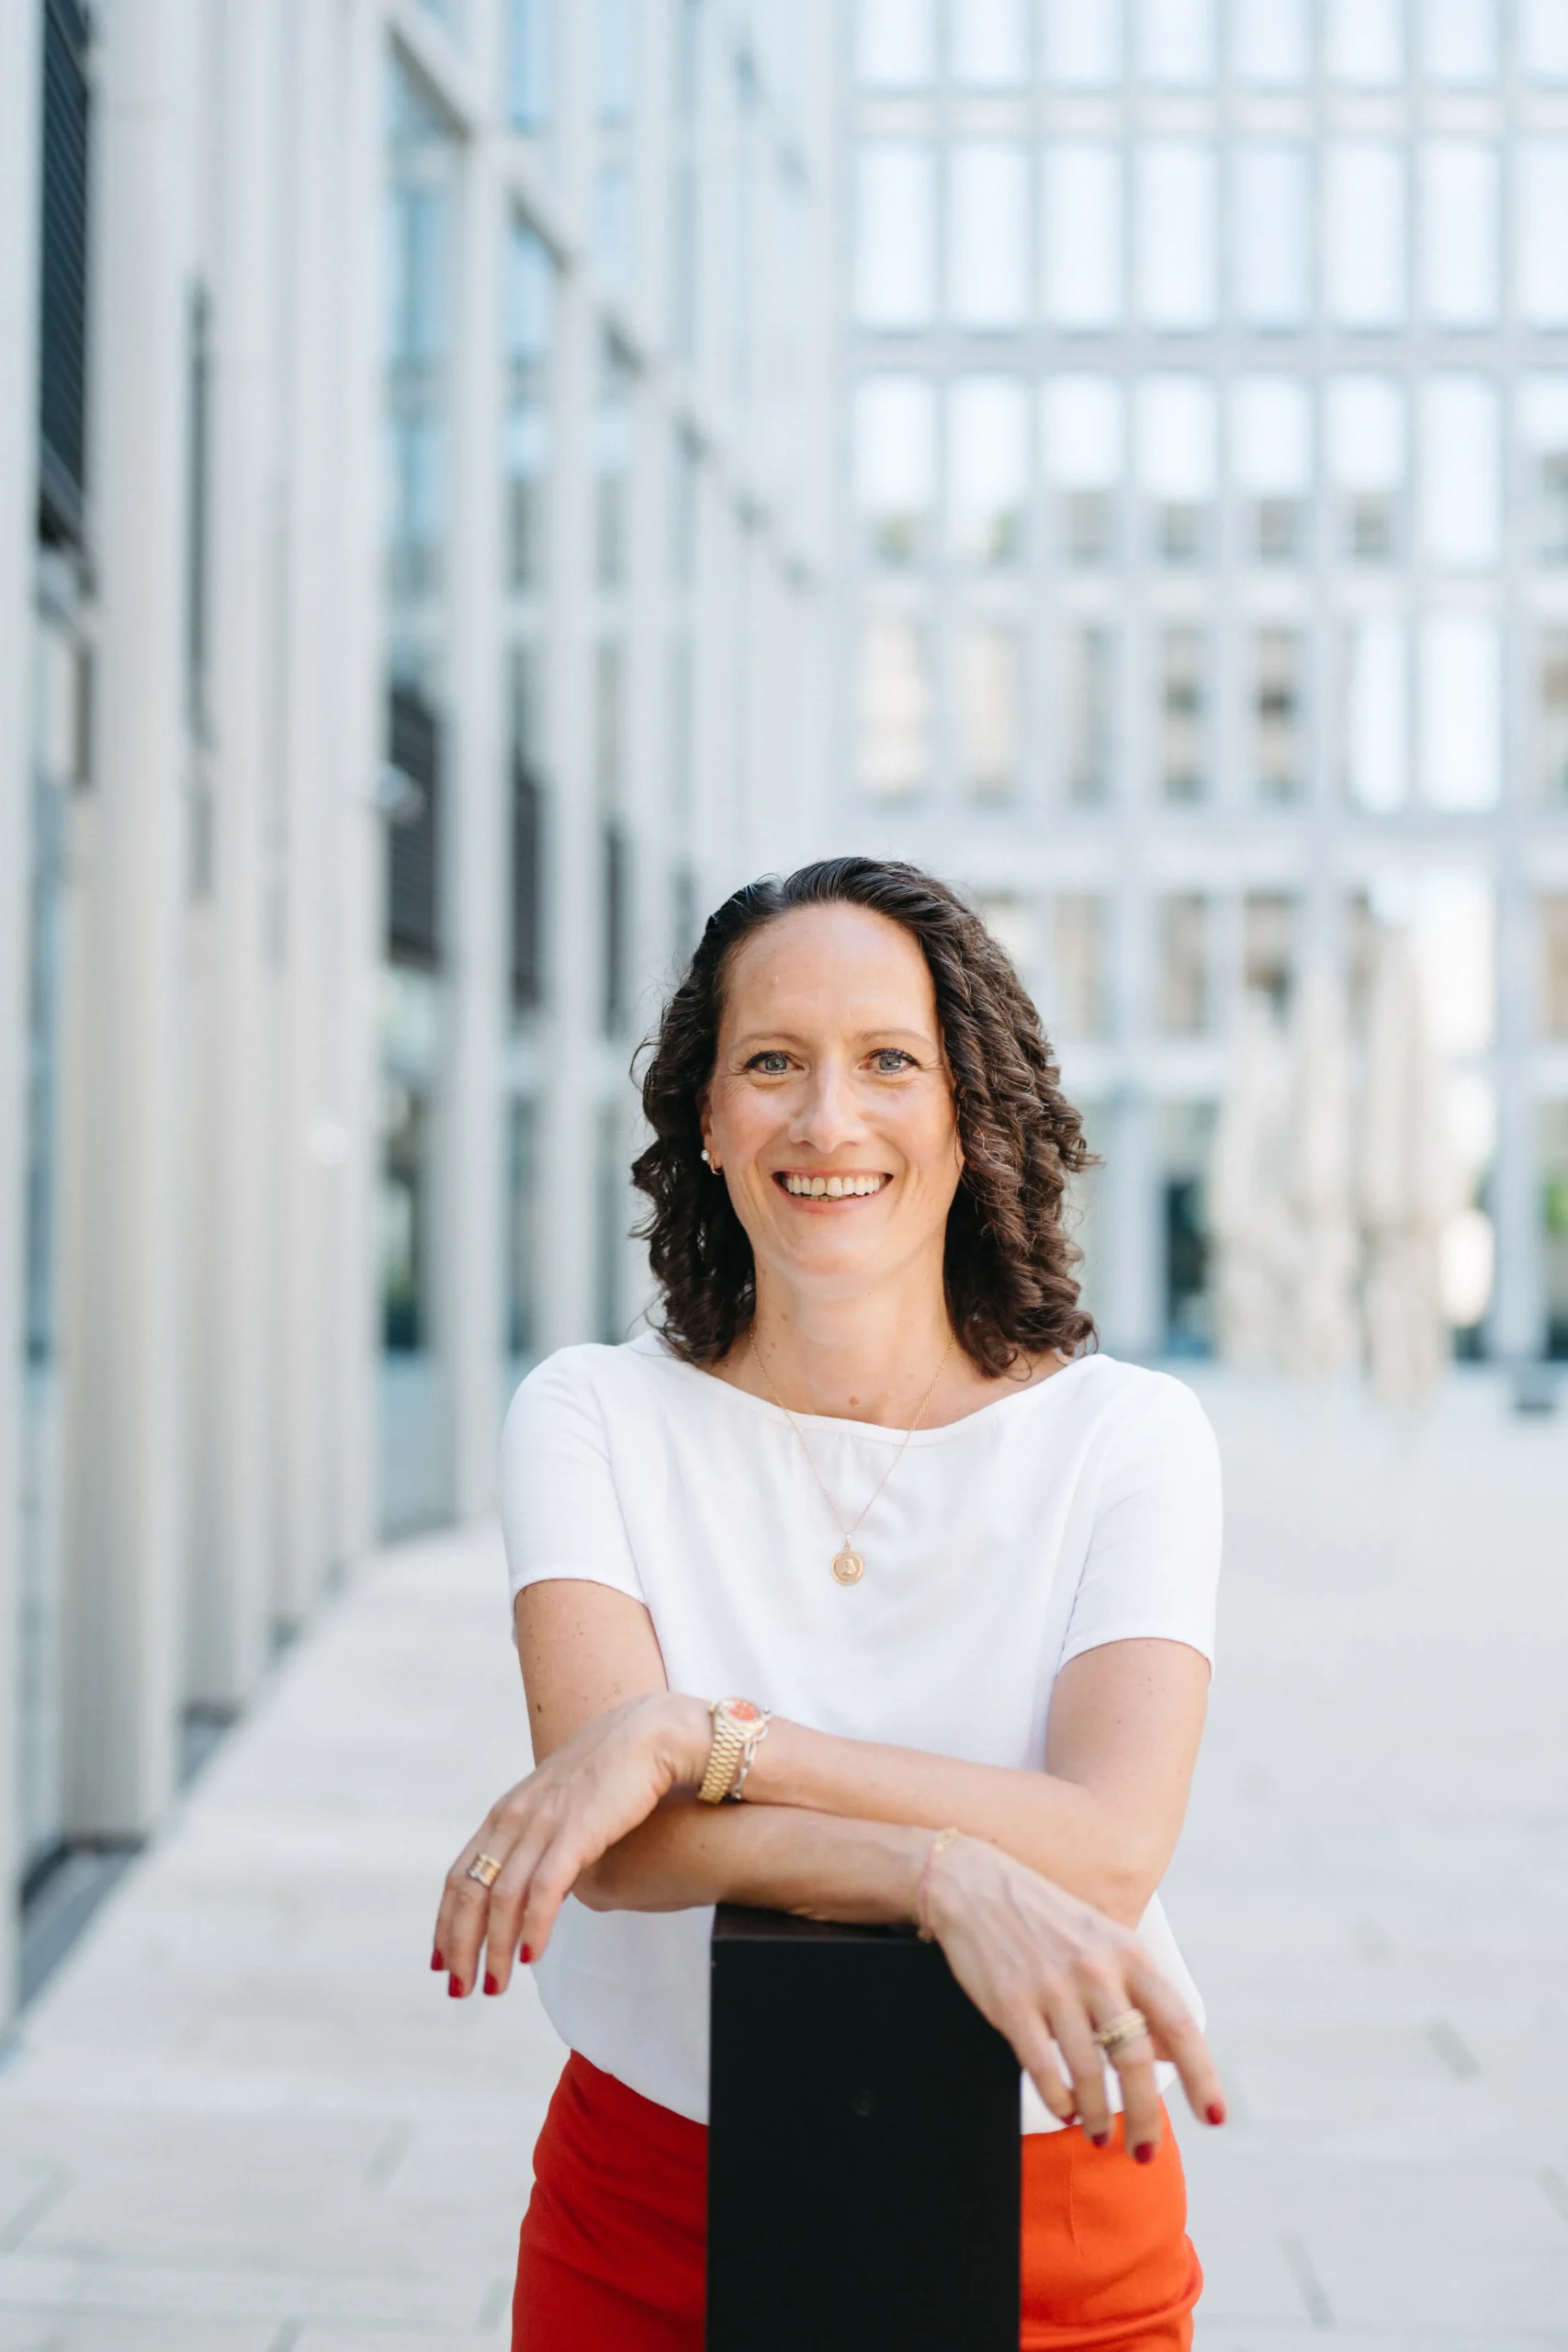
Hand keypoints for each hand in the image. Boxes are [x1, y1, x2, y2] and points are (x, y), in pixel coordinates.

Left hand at [433, 1693, 707, 1995]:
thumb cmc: (613, 1772)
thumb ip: (541, 1837)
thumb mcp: (561, 1805)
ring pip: (502, 1897)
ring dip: (495, 1948)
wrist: (650, 1734)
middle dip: (460, 1946)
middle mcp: (515, 1817)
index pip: (460, 1875)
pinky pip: (544, 1888)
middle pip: (470, 1891)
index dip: (446, 1922)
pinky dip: (533, 1926)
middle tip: (459, 1989)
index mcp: (507, 1812)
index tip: (441, 1961)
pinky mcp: (577, 1831)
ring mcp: (544, 1823)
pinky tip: (532, 1956)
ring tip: (495, 1986)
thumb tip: (542, 1882)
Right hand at [924, 1836, 1225, 2160]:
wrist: (974, 1884)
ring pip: (1088, 2072)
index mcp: (1127, 1953)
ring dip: (1099, 2116)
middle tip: (1144, 2151)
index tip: (1214, 2116)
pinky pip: (1042, 2068)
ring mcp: (1052, 1987)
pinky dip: (1058, 2100)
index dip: (1201, 2074)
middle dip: (1146, 2115)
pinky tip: (1065, 2111)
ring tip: (1101, 2136)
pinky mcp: (1012, 2003)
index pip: (1177, 2021)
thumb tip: (1174, 2054)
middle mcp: (1095, 1970)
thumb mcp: (1105, 1941)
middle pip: (1135, 2058)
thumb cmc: (1046, 1917)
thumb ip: (1141, 1994)